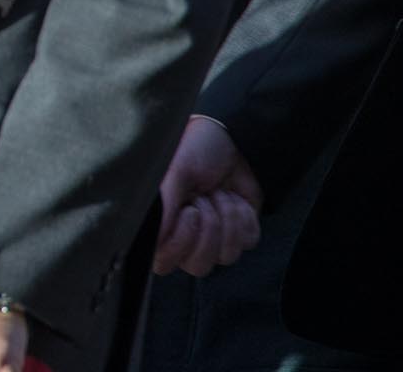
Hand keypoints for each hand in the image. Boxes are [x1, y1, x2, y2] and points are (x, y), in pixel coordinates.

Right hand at [153, 115, 263, 276]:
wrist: (227, 137)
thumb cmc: (191, 151)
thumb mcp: (170, 174)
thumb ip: (161, 210)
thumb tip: (155, 243)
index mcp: (160, 226)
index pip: (165, 263)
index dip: (180, 242)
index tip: (187, 211)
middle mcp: (185, 237)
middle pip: (198, 266)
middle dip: (208, 228)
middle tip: (202, 198)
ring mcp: (214, 237)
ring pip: (226, 256)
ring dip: (226, 217)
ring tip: (216, 192)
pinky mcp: (241, 232)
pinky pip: (247, 241)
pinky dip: (243, 215)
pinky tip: (232, 195)